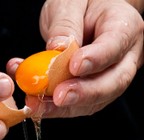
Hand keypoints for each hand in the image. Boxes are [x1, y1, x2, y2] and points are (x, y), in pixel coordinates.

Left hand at [7, 0, 143, 117]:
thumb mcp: (70, 3)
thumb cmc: (82, 5)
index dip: (95, 59)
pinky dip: (54, 107)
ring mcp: (110, 76)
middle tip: (58, 97)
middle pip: (112, 82)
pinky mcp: (93, 89)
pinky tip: (36, 100)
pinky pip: (78, 104)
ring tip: (38, 104)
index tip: (74, 66)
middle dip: (83, 94)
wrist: (84, 15)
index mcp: (124, 27)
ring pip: (94, 100)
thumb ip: (65, 25)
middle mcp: (123, 56)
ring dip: (64, 108)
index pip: (115, 46)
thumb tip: (58, 49)